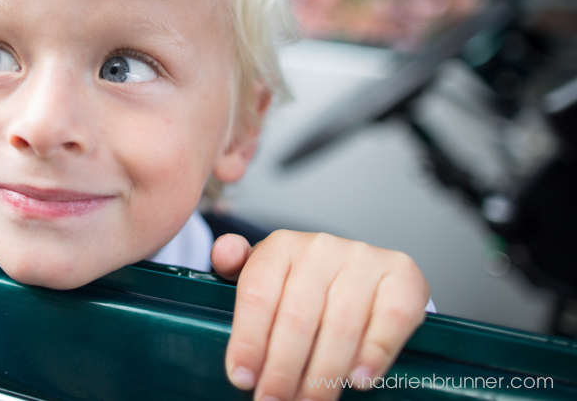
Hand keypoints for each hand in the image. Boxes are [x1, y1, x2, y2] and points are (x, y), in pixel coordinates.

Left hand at [211, 230, 428, 400]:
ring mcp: (364, 259)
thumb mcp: (268, 275)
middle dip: (282, 369)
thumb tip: (224, 253)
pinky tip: (358, 379)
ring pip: (340, 325)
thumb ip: (237, 267)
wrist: (364, 275)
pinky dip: (374, 354)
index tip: (242, 377)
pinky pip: (389, 320)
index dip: (248, 340)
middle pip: (297, 316)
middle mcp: (322, 246)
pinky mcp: (402, 277)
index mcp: (281, 245)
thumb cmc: (306, 285)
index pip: (258, 294)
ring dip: (323, 374)